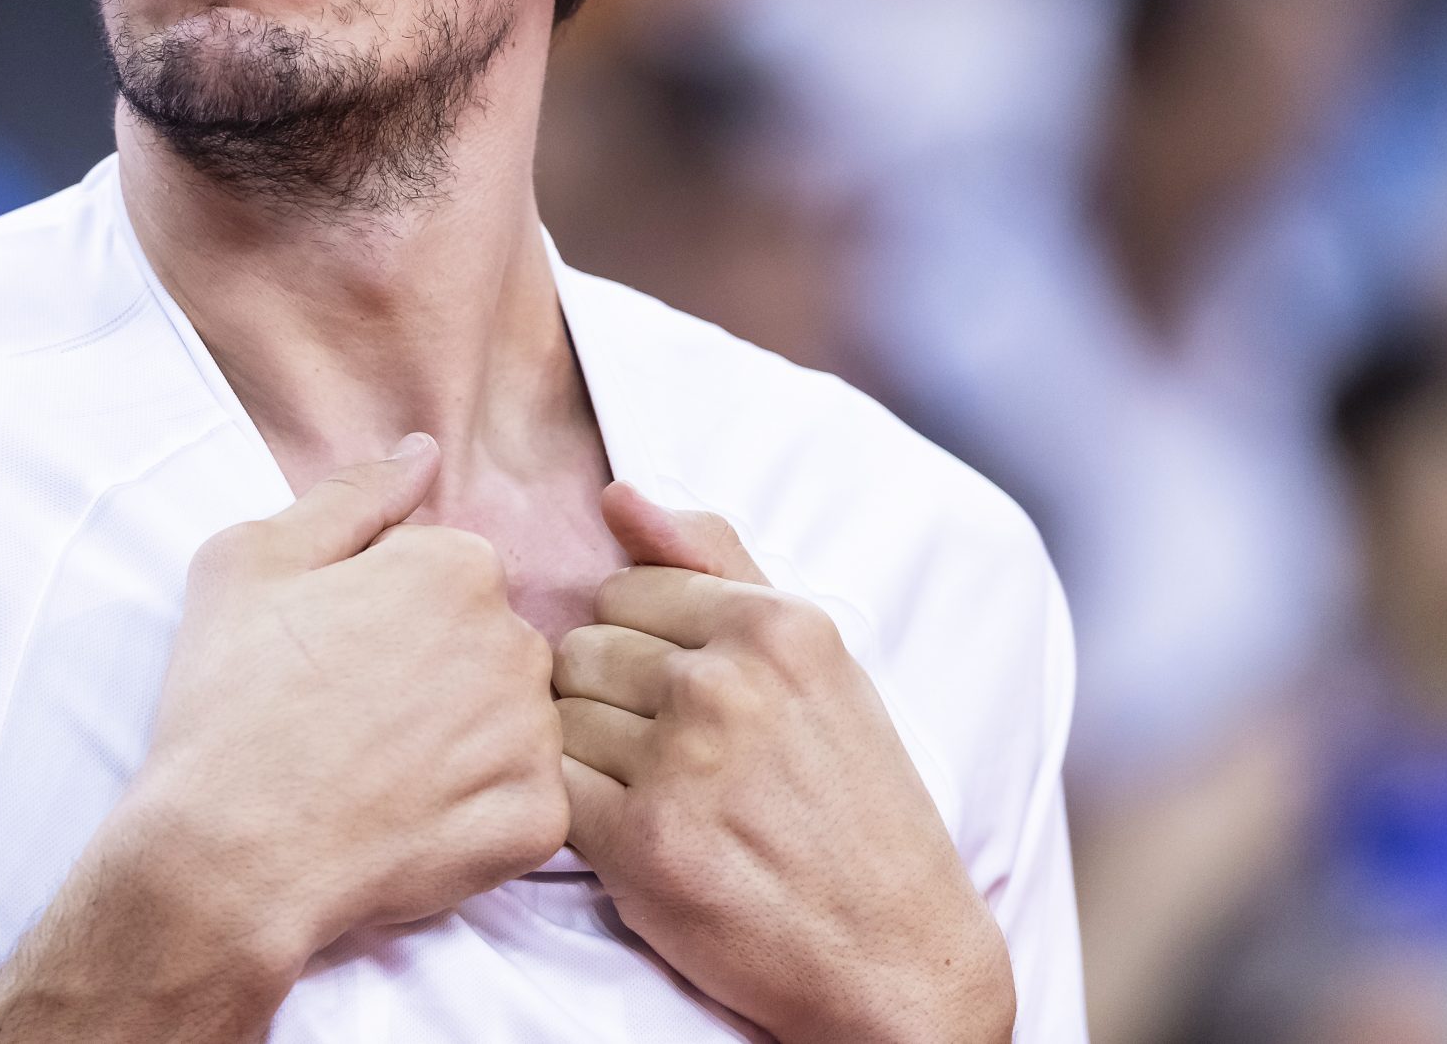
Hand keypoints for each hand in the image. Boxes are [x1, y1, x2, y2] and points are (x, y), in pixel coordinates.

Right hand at [124, 435, 568, 973]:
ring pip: (511, 722)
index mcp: (455, 566)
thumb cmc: (229, 703)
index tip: (335, 658)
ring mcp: (533, 737)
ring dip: (462, 742)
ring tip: (381, 774)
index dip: (383, 615)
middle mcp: (514, 640)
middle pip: (487, 645)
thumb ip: (353, 495)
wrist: (228, 855)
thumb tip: (422, 453)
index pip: (445, 574)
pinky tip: (412, 821)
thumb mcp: (252, 560)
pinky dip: (477, 815)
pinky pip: (523, 803)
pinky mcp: (539, 822)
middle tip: (352, 720)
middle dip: (434, 674)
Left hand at [555, 484, 1013, 1043]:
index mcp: (778, 624)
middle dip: (607, 698)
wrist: (894, 953)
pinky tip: (637, 836)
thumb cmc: (855, 804)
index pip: (625, 588)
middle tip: (669, 754)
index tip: (685, 698)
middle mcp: (729, 682)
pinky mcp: (643, 844)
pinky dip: (579, 817)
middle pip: (582, 648)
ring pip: (559, 718)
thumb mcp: (817, 662)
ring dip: (588, 757)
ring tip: (656, 793)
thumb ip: (715, 565)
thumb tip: (615, 493)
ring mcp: (683, 764)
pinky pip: (553, 792)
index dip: (639, 646)